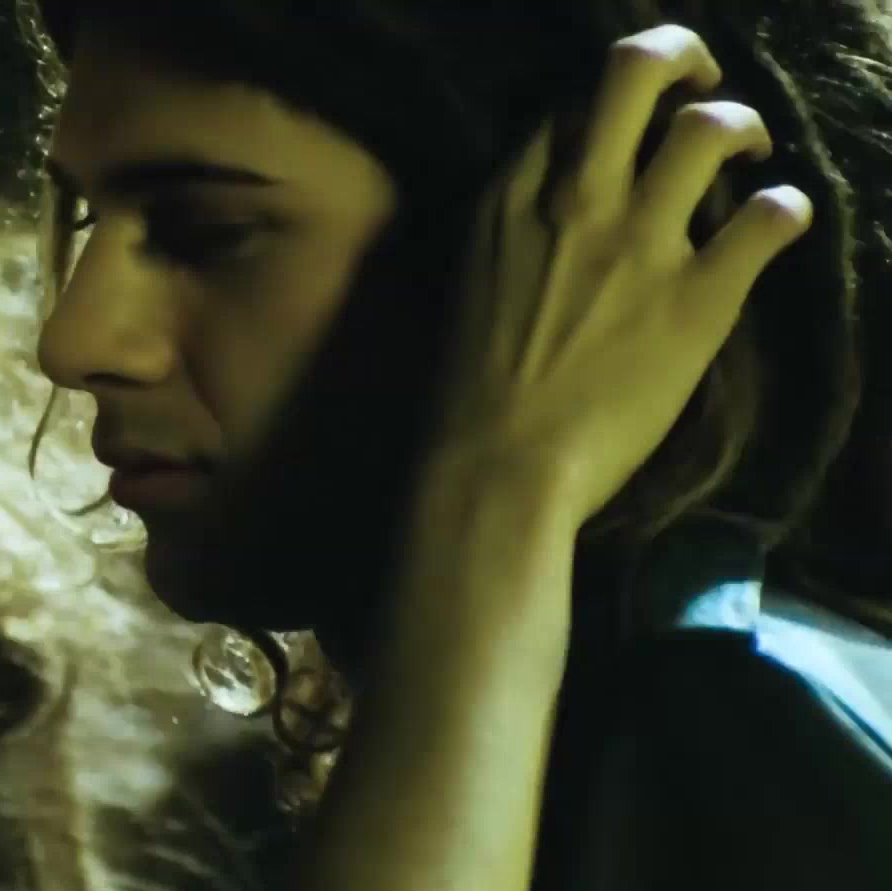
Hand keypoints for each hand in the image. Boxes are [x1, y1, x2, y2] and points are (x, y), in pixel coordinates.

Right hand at [431, 24, 811, 525]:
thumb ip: (504, 235)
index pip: (567, 107)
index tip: (619, 135)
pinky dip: (787, 211)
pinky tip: (779, 226)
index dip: (602, 109)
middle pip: (637, 71)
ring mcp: (640, 245)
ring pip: (712, 127)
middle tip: (697, 87)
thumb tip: (540, 220)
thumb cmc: (464, 398)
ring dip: (742, 127)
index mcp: (508, 201)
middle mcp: (576, 202)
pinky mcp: (699, 298)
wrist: (496, 471)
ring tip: (748, 154)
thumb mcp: (463, 288)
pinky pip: (772, 218)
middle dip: (679, 60)